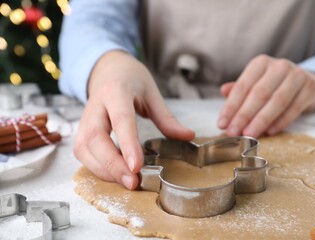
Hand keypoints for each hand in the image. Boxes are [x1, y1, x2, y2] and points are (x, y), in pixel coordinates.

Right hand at [74, 51, 194, 188]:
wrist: (107, 69)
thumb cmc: (130, 79)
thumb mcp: (152, 93)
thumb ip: (167, 117)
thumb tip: (188, 136)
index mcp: (116, 91)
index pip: (120, 119)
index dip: (128, 144)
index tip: (137, 166)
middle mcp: (96, 105)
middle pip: (95, 137)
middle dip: (112, 163)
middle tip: (132, 182)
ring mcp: (85, 118)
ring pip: (84, 148)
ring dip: (103, 169)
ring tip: (126, 182)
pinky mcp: (81, 130)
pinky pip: (82, 152)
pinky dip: (96, 167)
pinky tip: (114, 174)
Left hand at [218, 54, 314, 136]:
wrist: (305, 82)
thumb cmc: (273, 85)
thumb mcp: (254, 84)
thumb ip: (238, 89)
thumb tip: (223, 91)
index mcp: (260, 63)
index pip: (242, 86)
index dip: (231, 107)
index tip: (222, 124)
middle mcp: (279, 66)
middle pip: (259, 94)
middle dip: (244, 116)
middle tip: (233, 132)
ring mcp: (297, 75)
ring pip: (277, 101)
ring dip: (261, 120)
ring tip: (249, 135)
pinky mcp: (310, 88)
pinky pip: (294, 108)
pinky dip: (281, 122)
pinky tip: (269, 132)